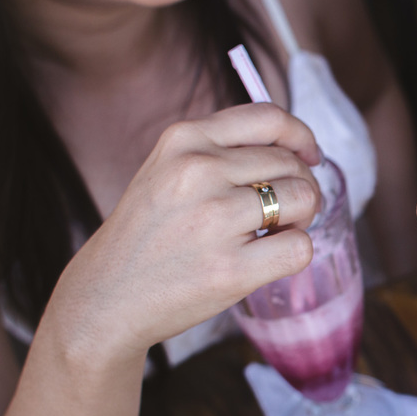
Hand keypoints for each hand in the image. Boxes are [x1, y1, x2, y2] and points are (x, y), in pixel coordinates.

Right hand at [53, 103, 322, 359]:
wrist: (106, 297)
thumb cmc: (146, 236)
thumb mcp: (166, 169)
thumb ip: (219, 150)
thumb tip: (294, 148)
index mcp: (183, 139)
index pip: (268, 118)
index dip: (300, 136)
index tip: (309, 155)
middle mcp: (198, 171)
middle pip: (291, 164)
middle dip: (301, 187)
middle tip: (285, 213)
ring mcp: (215, 219)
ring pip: (303, 199)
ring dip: (300, 219)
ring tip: (274, 234)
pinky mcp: (231, 269)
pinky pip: (299, 248)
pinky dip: (295, 253)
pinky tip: (267, 258)